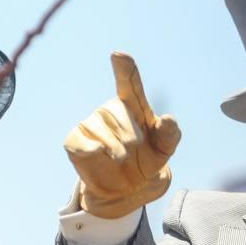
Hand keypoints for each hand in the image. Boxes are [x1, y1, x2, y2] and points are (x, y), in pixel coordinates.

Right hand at [63, 52, 180, 218]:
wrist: (124, 189)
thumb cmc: (146, 162)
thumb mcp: (164, 149)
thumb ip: (170, 133)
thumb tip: (168, 118)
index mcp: (134, 105)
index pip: (130, 83)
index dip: (125, 69)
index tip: (119, 55)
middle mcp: (110, 110)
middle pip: (123, 121)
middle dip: (133, 144)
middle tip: (135, 157)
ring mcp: (90, 122)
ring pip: (105, 136)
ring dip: (117, 155)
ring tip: (120, 163)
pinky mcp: (75, 138)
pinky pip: (84, 145)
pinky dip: (94, 154)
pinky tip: (99, 158)